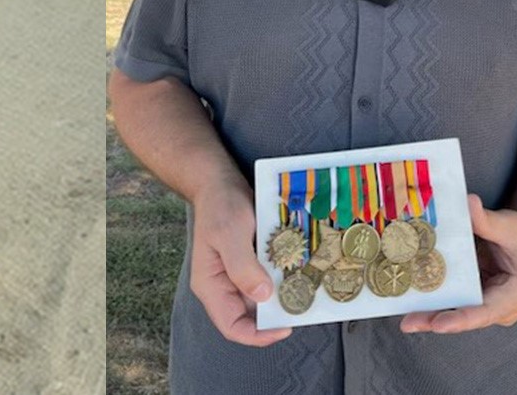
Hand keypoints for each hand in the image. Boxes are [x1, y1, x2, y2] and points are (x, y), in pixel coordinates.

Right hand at [189, 182, 291, 346]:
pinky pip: (269, 281)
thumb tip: (262, 296)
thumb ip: (243, 267)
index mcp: (211, 286)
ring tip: (305, 287)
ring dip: (284, 296)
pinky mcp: (251, 265)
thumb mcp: (230, 233)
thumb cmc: (220, 206)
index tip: (285, 326)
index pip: (232, 326)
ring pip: (264, 300)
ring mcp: (238, 276)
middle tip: (303, 303)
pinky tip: (299, 271)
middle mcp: (224, 286)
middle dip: (277, 314)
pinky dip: (284, 279)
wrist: (219, 182)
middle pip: (252, 317)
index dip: (258, 335)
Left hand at [400, 193, 516, 333]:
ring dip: (428, 312)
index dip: (460, 319)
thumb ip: (486, 220)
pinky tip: (408, 294)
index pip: (485, 312)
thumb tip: (468, 202)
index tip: (438, 324)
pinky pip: (452, 298)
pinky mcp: (473, 295)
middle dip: (434, 319)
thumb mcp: (509, 226)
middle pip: (464, 316)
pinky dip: (432, 296)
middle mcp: (499, 307)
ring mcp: (485, 303)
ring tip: (402, 315)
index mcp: (515, 296)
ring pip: (455, 310)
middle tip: (407, 324)